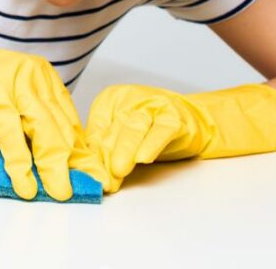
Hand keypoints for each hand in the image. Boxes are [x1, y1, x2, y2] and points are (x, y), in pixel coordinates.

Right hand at [0, 44, 110, 200]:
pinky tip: (26, 185)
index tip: (90, 174)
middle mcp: (32, 76)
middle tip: (81, 188)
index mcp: (42, 75)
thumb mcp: (11, 99)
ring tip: (59, 192)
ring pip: (43, 132)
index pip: (68, 117)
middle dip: (73, 162)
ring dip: (52, 167)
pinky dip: (22, 166)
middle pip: (60, 125)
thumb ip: (34, 120)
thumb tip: (63, 158)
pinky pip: (13, 139)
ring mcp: (12, 85)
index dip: (80, 149)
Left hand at [84, 83, 275, 192]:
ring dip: (124, 151)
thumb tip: (83, 173)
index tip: (79, 174)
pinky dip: (152, 143)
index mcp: (110, 101)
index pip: (93, 128)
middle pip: (110, 128)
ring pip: (134, 127)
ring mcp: (152, 104)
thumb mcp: (124, 139)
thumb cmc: (153, 132)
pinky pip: (162, 129)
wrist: (196, 121)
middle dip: (103, 155)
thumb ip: (105, 151)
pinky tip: (144, 158)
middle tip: (98, 177)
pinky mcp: (174, 114)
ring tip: (116, 170)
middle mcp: (128, 98)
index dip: (87, 153)